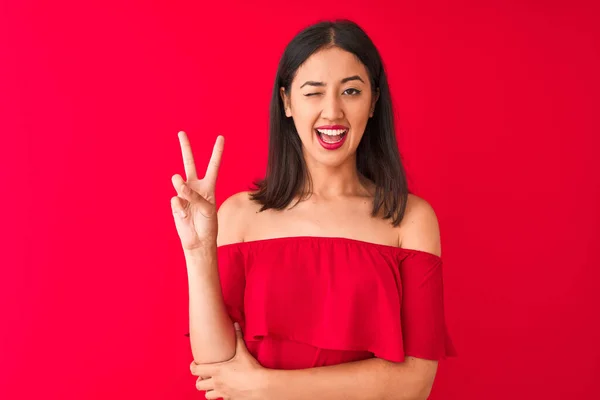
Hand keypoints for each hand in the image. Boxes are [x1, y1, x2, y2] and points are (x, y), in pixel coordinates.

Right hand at [171, 131, 223, 250]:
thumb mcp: (207, 208)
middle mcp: (196, 187)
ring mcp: (184, 194)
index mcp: (208, 186)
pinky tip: (185, 216)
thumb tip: (177, 182)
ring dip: (182, 187)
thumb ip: (193, 194)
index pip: (213, 166)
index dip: (217, 152)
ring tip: (183, 191)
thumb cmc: (207, 225)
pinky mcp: (175, 203)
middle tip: (181, 133)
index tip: (221, 137)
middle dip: (185, 148)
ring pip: (179, 181)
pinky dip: (180, 208)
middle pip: (190, 163)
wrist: (198, 241)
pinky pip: (176, 200)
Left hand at [191, 323, 269, 399]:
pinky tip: (227, 390)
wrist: (261, 386)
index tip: (195, 364)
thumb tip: (236, 325)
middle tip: (205, 376)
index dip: (192, 367)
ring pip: (207, 396)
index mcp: (217, 371)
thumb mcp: (243, 353)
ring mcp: (222, 393)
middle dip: (200, 381)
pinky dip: (221, 396)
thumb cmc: (251, 369)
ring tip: (214, 385)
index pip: (195, 370)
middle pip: (198, 385)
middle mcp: (217, 383)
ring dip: (209, 391)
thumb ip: (238, 338)